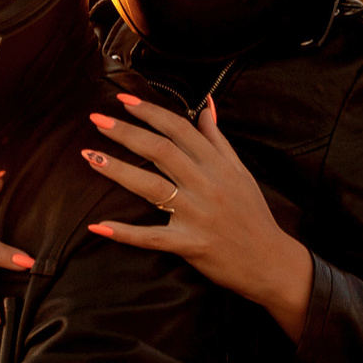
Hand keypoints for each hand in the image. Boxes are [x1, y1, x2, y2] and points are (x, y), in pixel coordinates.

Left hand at [82, 94, 313, 340]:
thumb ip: (218, 140)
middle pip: (161, 151)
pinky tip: (98, 225)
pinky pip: (152, 237)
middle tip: (97, 120)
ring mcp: (198, 215)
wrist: (272, 262)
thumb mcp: (241, 172)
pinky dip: (125, 233)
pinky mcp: (191, 245)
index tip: (123, 100)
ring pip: (152, 187)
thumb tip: (205, 106)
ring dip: (118, 171)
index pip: (179, 129)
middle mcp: (207, 185)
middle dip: (127, 132)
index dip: (150, 112)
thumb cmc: (253, 215)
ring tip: (91, 156)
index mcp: (218, 165)